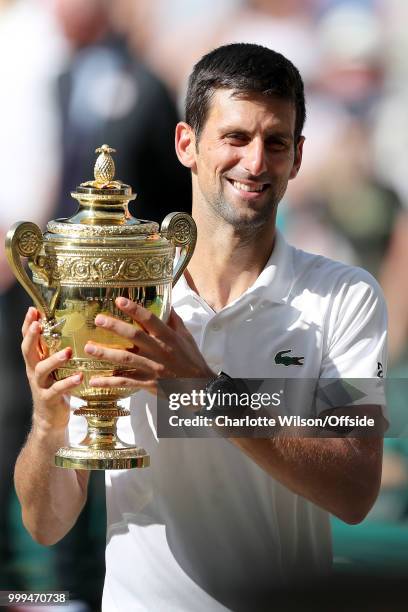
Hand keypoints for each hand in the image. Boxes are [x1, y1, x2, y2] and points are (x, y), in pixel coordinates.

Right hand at [21, 307, 82, 431]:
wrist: (50, 419)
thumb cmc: (56, 388)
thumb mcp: (54, 368)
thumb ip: (58, 352)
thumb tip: (74, 328)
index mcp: (36, 361)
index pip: (28, 340)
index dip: (27, 325)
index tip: (32, 309)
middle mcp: (34, 371)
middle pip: (27, 351)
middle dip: (31, 336)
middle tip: (38, 324)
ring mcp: (40, 385)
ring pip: (42, 370)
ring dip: (54, 359)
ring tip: (68, 352)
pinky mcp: (49, 399)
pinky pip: (57, 390)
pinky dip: (68, 383)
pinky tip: (79, 376)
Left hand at [84, 297, 213, 393]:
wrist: (199, 387)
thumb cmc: (192, 360)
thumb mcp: (186, 337)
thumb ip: (174, 320)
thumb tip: (167, 303)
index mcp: (168, 338)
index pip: (151, 320)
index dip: (135, 309)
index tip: (120, 300)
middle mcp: (160, 351)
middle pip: (135, 336)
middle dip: (115, 327)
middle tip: (98, 320)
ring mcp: (153, 368)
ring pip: (127, 359)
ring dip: (106, 353)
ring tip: (89, 348)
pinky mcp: (148, 383)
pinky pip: (126, 382)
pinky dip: (110, 382)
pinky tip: (95, 380)